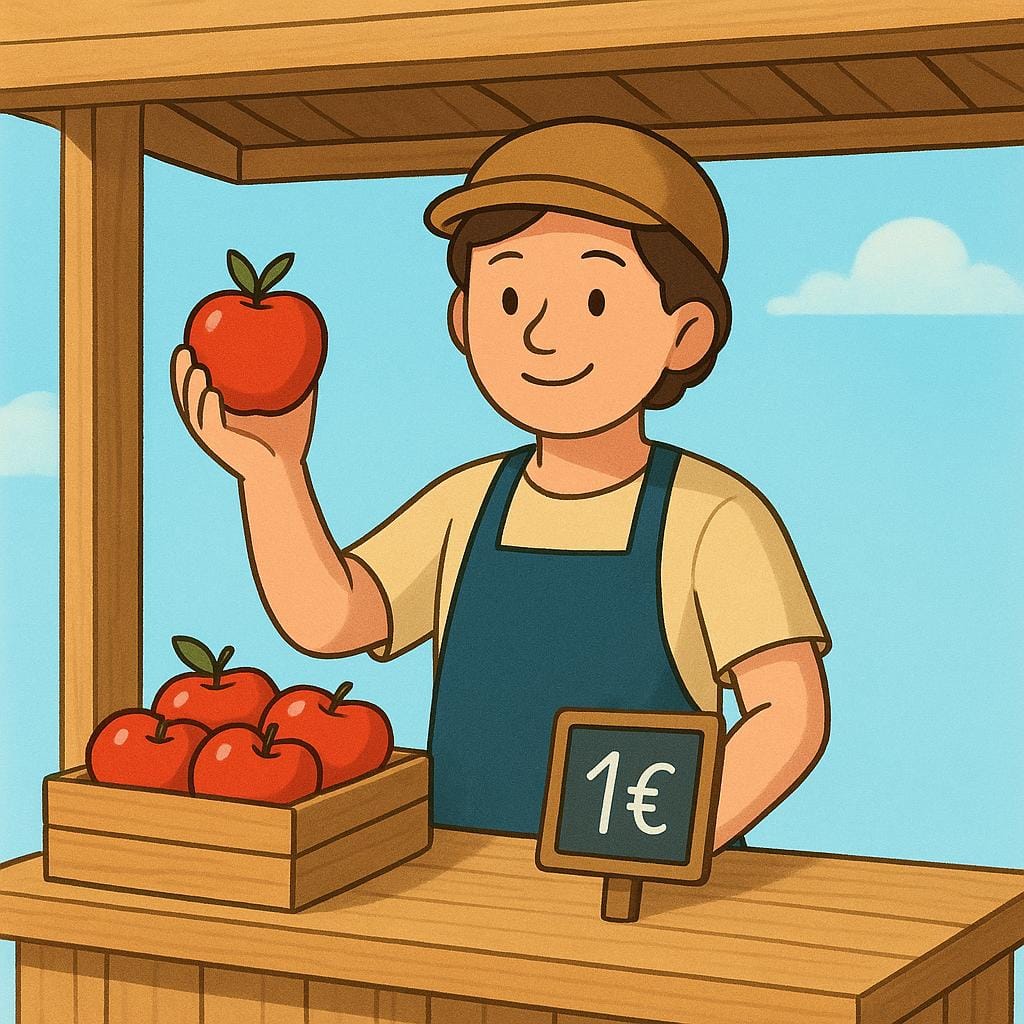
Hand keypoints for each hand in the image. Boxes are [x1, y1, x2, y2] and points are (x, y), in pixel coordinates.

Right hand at [171, 344, 314, 480]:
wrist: (285, 470)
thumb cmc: (287, 437)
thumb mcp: (292, 404)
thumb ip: (299, 380)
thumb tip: (314, 350)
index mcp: (221, 410)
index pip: (198, 385)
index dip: (187, 367)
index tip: (189, 340)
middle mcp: (212, 421)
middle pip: (186, 395)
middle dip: (180, 373)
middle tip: (185, 349)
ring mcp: (215, 435)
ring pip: (194, 410)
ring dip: (191, 389)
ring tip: (198, 369)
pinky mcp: (223, 447)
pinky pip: (212, 426)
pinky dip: (209, 409)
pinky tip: (211, 393)